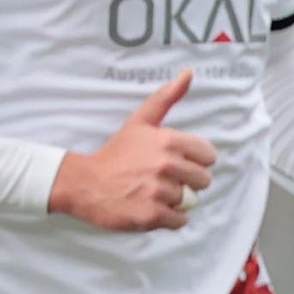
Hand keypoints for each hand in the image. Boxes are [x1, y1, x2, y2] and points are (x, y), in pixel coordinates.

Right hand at [48, 70, 216, 230]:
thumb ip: (166, 98)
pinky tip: (152, 208)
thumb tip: (189, 72)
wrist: (85, 184)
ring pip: (190, 201)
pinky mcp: (151, 215)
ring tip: (153, 193)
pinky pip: (180, 220)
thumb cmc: (116, 153)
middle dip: (187, 182)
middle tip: (163, 180)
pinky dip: (170, 218)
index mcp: (169, 141)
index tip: (177, 163)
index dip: (195, 161)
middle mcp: (166, 165)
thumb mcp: (140, 122)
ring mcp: (159, 191)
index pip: (209, 156)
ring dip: (175, 200)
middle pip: (203, 180)